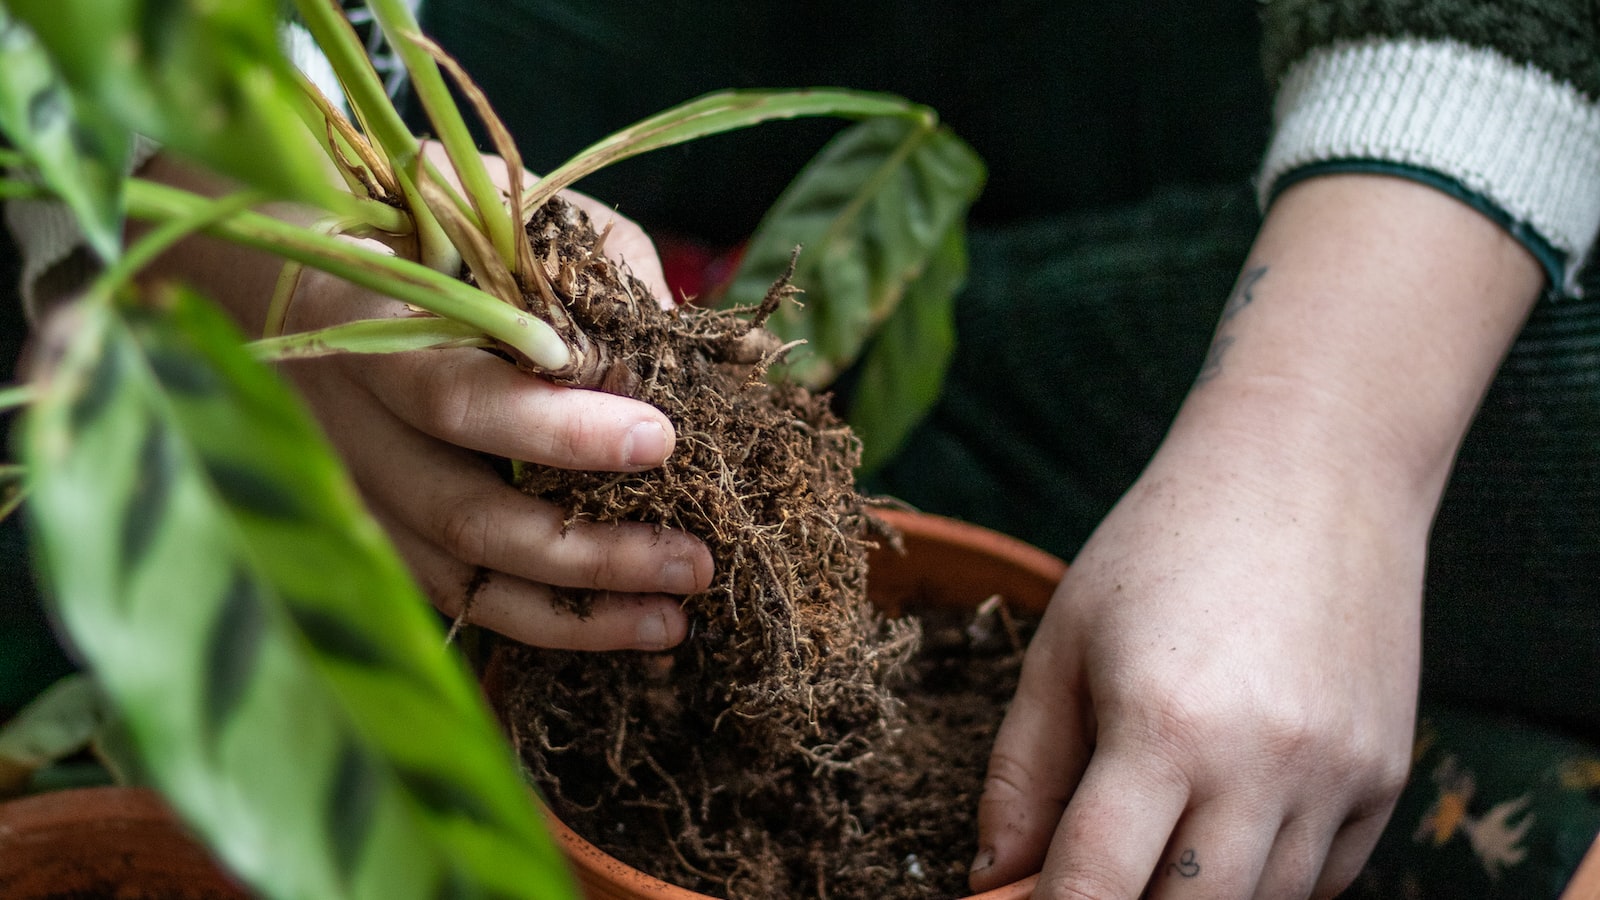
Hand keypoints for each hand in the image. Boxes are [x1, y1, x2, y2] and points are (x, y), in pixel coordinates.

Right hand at [277, 191, 711, 651]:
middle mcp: (349, 426)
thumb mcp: (503, 216)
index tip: (660, 439)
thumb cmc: (424, 234)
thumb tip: (681, 349)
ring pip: (460, 577)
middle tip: (694, 559)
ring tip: (672, 621)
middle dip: (588, 549)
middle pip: (463, 514)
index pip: (460, 397)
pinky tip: (619, 625)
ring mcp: (354, 491)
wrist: (289, 276)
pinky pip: (455, 597)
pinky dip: (539, 622)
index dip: (558, 431)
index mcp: (371, 329)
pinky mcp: (374, 532)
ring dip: (573, 612)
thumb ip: (594, 269)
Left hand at [969, 427, 1420, 898]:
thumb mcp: (1064, 641)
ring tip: (1157, 837)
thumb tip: (994, 875)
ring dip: (1197, 896)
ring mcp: (1338, 775)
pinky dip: (1268, 880)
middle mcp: (1262, 762)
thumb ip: (1022, 770)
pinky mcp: (1388, 775)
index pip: (1094, 886)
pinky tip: (1228, 828)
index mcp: (1162, 723)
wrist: (1312, 470)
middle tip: (1090, 870)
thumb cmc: (1164, 546)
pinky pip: (1325, 880)